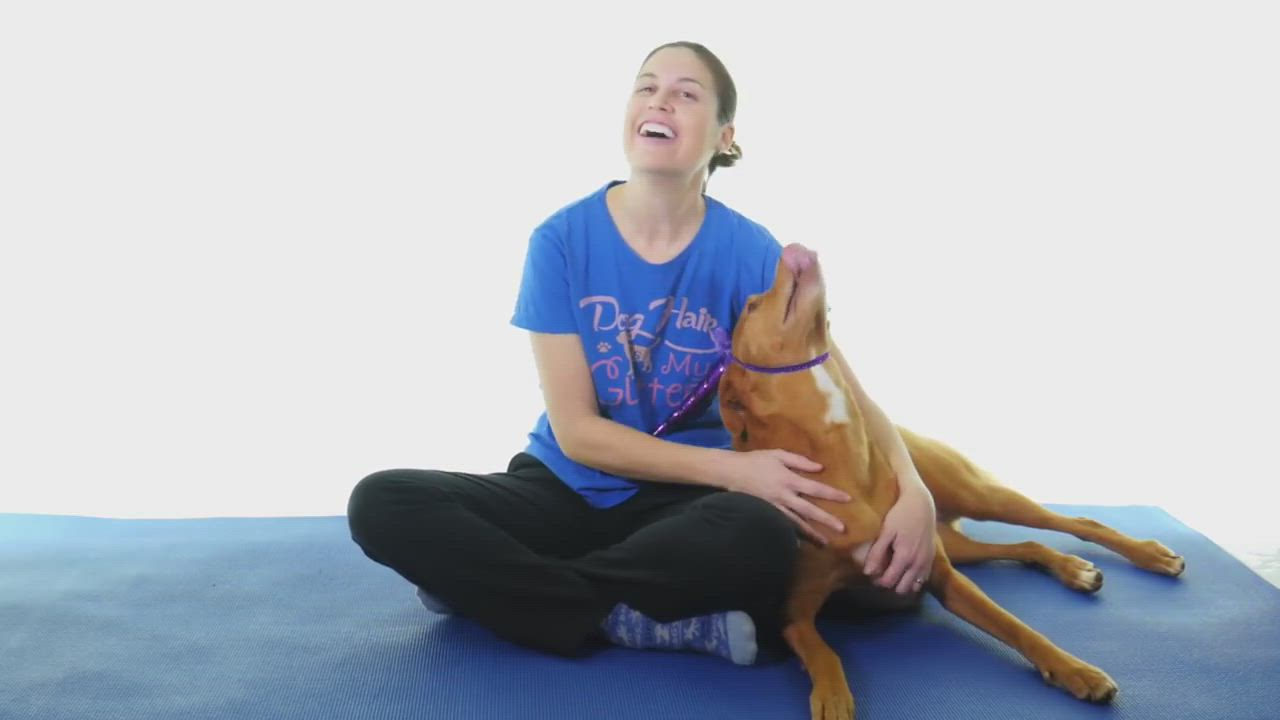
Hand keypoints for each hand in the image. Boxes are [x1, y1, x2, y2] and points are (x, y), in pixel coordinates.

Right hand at [722, 449, 849, 544]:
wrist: (731, 472)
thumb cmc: (756, 461)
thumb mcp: (778, 455)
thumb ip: (799, 461)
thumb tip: (820, 468)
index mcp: (789, 479)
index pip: (816, 488)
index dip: (832, 494)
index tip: (848, 499)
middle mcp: (784, 496)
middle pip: (809, 510)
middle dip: (826, 520)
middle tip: (842, 529)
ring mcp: (774, 507)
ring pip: (796, 523)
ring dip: (811, 534)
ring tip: (824, 543)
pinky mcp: (766, 513)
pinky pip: (782, 526)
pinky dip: (792, 535)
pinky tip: (801, 543)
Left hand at [862, 481, 936, 593]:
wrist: (922, 504)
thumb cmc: (900, 515)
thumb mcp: (886, 532)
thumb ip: (877, 553)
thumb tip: (867, 573)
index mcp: (905, 557)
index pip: (889, 581)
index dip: (878, 581)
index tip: (872, 574)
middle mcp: (918, 564)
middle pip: (902, 588)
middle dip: (890, 584)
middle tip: (881, 574)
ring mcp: (927, 562)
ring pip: (914, 586)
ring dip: (903, 584)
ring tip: (893, 573)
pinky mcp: (932, 558)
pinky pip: (923, 579)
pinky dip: (914, 579)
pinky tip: (905, 571)